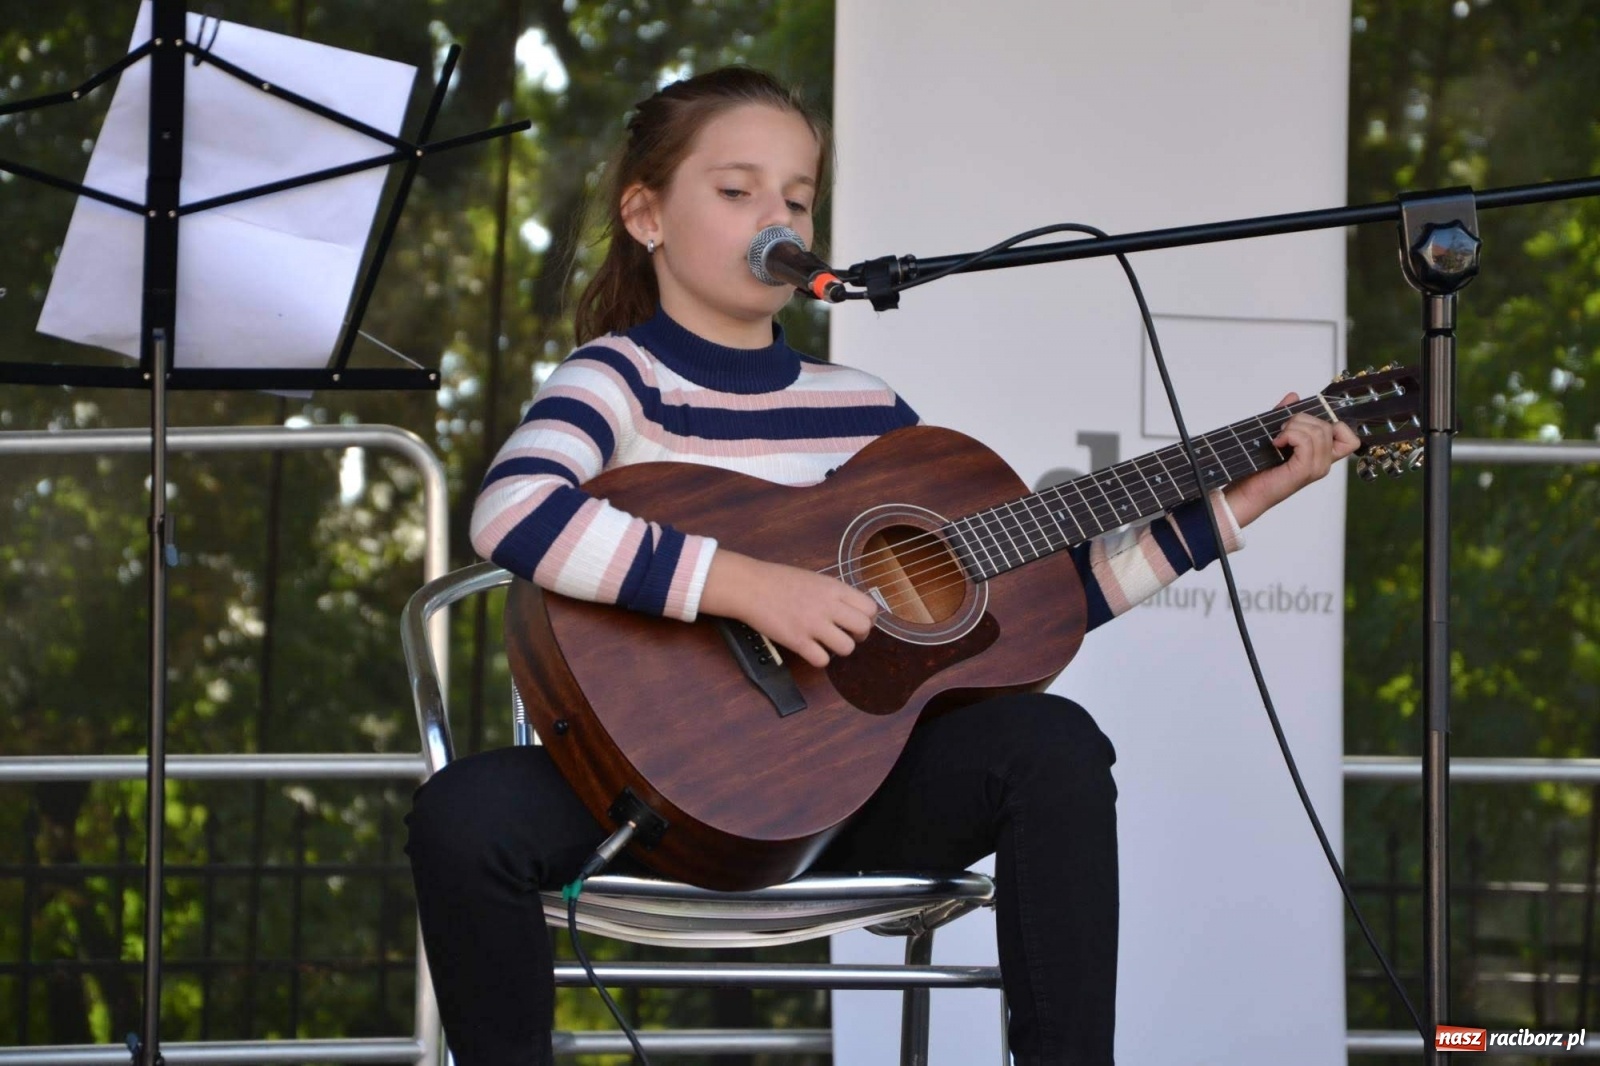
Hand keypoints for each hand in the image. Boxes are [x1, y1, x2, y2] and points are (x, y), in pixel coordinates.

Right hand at [699, 550, 878, 667]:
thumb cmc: (779, 580)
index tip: (855, 621)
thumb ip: (834, 593)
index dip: (867, 618)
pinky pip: (822, 660)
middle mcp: (828, 606)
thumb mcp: (814, 579)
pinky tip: (810, 650)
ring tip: (827, 643)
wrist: (750, 586)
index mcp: (834, 588)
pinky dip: (819, 659)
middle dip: (858, 636)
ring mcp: (813, 624)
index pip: (870, 608)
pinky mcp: (798, 641)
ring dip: (839, 649)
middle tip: (845, 634)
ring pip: (847, 648)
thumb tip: (851, 609)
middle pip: (863, 628)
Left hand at [1223, 393, 1360, 526]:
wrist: (1245, 491)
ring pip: (1318, 431)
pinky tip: (1277, 443)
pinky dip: (1289, 435)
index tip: (1307, 425)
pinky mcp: (1304, 471)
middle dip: (1302, 419)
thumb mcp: (1276, 434)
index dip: (1335, 424)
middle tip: (1283, 430)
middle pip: (1328, 426)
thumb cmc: (1259, 467)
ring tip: (1279, 438)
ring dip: (1294, 426)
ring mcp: (1316, 468)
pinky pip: (1306, 441)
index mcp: (1321, 456)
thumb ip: (1286, 416)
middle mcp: (1323, 463)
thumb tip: (1294, 396)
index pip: (1350, 439)